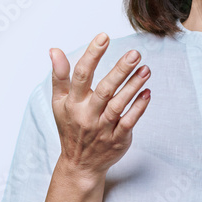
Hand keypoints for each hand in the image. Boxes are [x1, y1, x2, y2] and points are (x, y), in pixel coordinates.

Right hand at [49, 33, 151, 181]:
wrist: (79, 165)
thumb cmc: (70, 127)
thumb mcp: (59, 103)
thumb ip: (59, 76)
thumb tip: (54, 50)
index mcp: (72, 103)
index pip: (81, 75)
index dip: (92, 55)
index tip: (103, 37)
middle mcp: (87, 115)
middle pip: (104, 89)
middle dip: (120, 70)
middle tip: (135, 53)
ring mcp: (103, 128)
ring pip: (119, 105)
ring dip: (133, 86)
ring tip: (146, 69)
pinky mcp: (117, 140)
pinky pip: (129, 122)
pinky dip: (139, 108)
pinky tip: (147, 92)